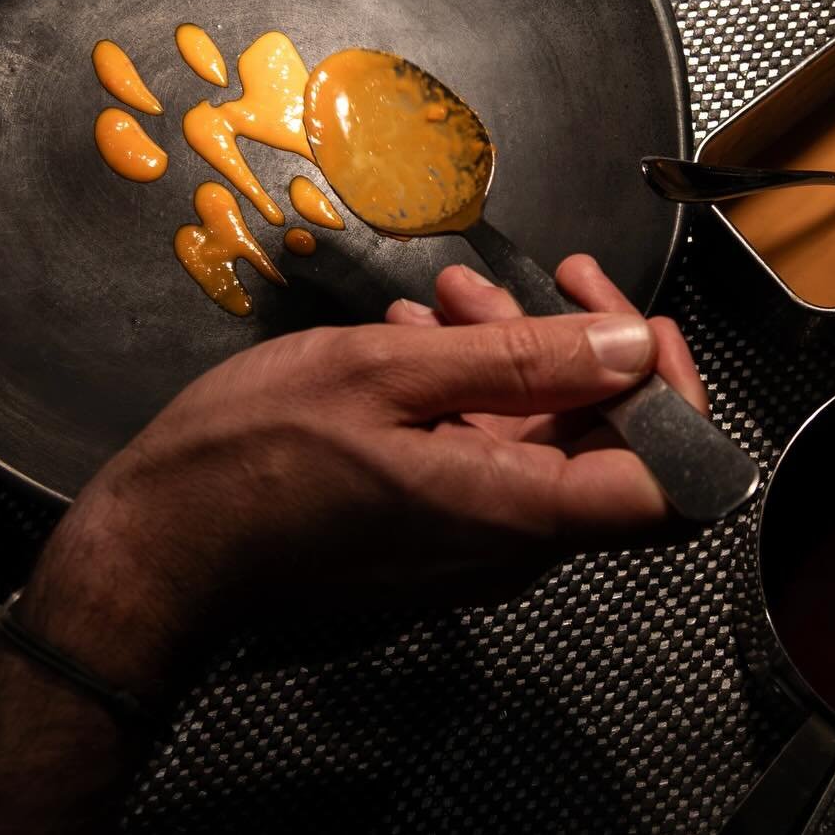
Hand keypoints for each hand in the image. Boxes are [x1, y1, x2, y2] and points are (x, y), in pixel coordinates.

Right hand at [23, 256, 707, 687]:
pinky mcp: (429, 536)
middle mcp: (512, 546)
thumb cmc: (249, 463)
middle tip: (534, 279)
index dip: (677, 397)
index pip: (675, 481)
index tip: (637, 324)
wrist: (156, 555)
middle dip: (581, 348)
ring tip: (448, 295)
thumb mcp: (386, 375)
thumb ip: (520, 360)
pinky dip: (469, 393)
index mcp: (519, 512)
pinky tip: (415, 339)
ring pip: (540, 444)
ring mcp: (470, 546)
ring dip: (513, 358)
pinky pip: (486, 459)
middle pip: (609, 448)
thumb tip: (630, 348)